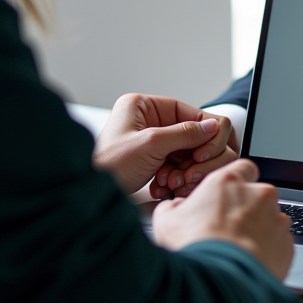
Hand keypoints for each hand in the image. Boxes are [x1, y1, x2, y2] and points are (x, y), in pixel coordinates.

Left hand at [94, 93, 236, 196]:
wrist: (88, 196)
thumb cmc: (108, 167)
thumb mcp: (150, 145)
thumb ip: (185, 134)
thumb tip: (213, 126)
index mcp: (144, 106)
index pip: (190, 112)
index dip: (205, 132)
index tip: (207, 152)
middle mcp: (148, 120)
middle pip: (191, 134)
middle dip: (193, 156)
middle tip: (189, 172)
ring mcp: (150, 142)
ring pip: (186, 153)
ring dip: (184, 170)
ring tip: (172, 182)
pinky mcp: (151, 161)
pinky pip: (176, 166)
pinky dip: (176, 179)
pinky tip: (164, 188)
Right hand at [152, 159, 294, 279]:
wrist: (221, 280)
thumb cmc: (196, 247)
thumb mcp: (167, 222)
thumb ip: (173, 207)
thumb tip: (175, 207)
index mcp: (230, 181)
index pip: (244, 168)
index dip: (239, 182)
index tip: (231, 196)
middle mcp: (258, 194)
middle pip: (258, 196)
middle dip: (248, 210)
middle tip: (229, 231)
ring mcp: (276, 218)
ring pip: (271, 220)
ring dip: (259, 231)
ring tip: (239, 252)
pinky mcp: (287, 243)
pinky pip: (279, 243)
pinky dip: (269, 251)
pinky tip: (250, 263)